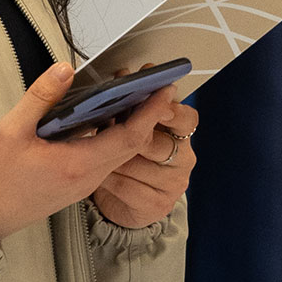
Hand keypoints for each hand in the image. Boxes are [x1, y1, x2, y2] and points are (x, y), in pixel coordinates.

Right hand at [0, 64, 186, 242]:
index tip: (165, 88)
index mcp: (78, 163)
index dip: (151, 112)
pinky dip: (116, 138)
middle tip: (158, 86)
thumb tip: (64, 69)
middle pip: (132, 144)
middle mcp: (89, 177)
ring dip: (134, 127)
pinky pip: (107, 159)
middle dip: (149, 115)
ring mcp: (85, 183)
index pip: (130, 137)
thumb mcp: (11, 129)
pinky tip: (109, 119)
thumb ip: (40, 97)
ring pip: (121, 153)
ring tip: (139, 97)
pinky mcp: (78, 184)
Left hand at [92, 99, 197, 230]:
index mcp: (180, 133)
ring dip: (109, 158)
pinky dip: (106, 179)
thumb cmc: (127, 156)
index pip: (187, 119)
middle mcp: (183, 158)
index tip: (152, 102)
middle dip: (127, 134)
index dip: (170, 110)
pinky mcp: (158, 205)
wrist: (123, 199)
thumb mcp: (130, 125)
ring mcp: (173, 183)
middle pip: (157, 142)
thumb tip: (122, 76)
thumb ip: (131, 105)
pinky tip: (98, 175)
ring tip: (94, 151)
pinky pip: (124, 186)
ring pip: (134, 163)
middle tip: (106, 124)